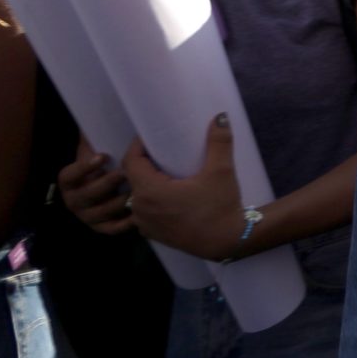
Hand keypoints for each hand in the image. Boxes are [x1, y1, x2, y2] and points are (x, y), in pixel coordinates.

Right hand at [56, 138, 134, 236]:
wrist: (112, 186)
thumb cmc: (107, 161)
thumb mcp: (97, 146)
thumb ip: (94, 133)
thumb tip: (95, 105)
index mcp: (70, 180)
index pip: (67, 176)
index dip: (83, 167)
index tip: (103, 156)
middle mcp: (74, 200)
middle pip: (85, 196)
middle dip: (104, 185)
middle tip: (123, 173)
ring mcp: (87, 216)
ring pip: (99, 213)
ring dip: (117, 203)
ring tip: (135, 192)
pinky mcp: (101, 228)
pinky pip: (111, 230)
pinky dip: (124, 224)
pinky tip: (138, 215)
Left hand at [119, 116, 249, 262]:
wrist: (225, 241)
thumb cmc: (219, 206)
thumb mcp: (221, 171)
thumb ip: (218, 142)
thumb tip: (220, 116)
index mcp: (149, 190)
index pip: (130, 161)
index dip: (137, 146)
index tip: (149, 136)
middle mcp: (140, 208)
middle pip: (133, 178)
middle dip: (143, 163)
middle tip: (160, 152)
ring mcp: (145, 224)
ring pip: (137, 197)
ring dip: (146, 184)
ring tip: (164, 173)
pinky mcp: (154, 234)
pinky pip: (144, 212)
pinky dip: (151, 201)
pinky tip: (168, 197)